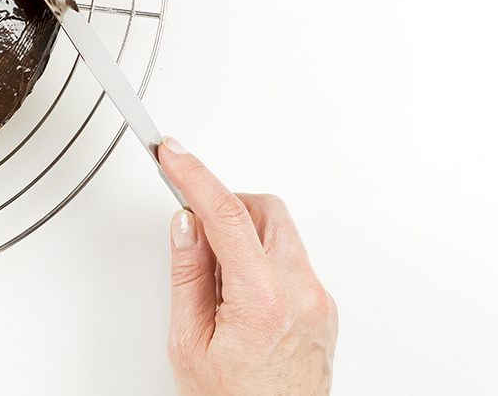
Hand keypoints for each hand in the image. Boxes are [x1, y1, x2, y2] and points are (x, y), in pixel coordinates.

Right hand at [160, 137, 337, 394]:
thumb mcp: (189, 342)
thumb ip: (188, 275)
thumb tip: (186, 224)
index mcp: (263, 300)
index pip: (226, 215)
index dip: (195, 176)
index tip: (173, 155)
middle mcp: (301, 293)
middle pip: (264, 211)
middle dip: (225, 204)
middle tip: (191, 221)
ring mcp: (318, 300)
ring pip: (280, 233)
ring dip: (244, 234)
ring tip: (214, 274)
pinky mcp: (323, 308)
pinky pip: (290, 261)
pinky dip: (260, 259)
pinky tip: (236, 293)